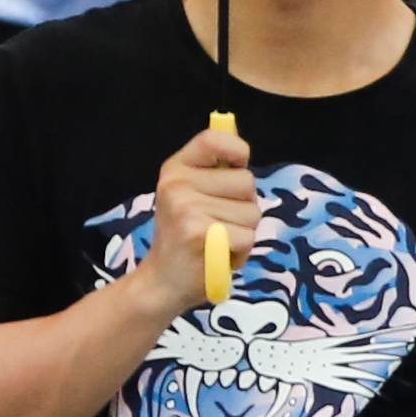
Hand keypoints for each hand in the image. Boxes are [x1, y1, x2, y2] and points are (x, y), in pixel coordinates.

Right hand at [141, 124, 257, 308]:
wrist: (163, 281)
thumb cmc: (186, 236)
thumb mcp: (192, 194)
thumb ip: (214, 168)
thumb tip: (236, 135)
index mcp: (176, 168)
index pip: (214, 140)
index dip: (237, 150)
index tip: (238, 165)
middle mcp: (177, 183)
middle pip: (247, 181)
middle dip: (244, 206)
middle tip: (218, 223)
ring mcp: (187, 208)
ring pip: (252, 212)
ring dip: (244, 232)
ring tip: (218, 241)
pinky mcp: (201, 234)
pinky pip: (248, 236)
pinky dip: (241, 251)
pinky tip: (218, 255)